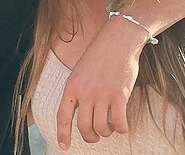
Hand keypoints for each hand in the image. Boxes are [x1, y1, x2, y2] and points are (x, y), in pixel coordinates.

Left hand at [55, 15, 146, 149]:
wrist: (118, 40)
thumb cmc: (101, 54)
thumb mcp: (81, 71)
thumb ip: (79, 91)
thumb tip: (82, 112)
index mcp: (72, 86)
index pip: (62, 116)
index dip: (62, 134)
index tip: (64, 146)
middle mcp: (85, 93)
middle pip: (84, 127)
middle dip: (90, 137)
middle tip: (96, 136)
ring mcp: (102, 95)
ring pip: (101, 128)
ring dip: (106, 132)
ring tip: (110, 127)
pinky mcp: (119, 96)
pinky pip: (118, 123)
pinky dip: (121, 128)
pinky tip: (122, 125)